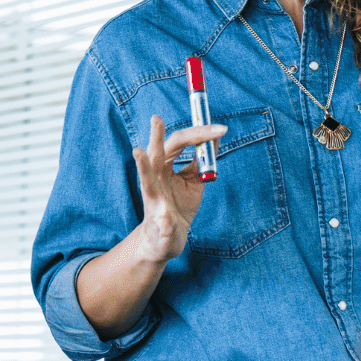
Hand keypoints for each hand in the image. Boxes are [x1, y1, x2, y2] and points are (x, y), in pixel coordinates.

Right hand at [132, 115, 225, 261]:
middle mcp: (154, 180)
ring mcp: (153, 202)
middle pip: (156, 155)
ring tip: (139, 153)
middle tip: (156, 119)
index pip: (178, 143)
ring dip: (143, 168)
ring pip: (146, 182)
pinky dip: (163, 219)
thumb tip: (216, 136)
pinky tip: (165, 215)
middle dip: (156, 137)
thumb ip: (201, 162)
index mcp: (163, 168)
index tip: (222, 128)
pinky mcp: (158, 225)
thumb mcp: (193, 182)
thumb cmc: (178, 207)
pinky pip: (161, 220)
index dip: (199, 133)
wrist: (165, 242)